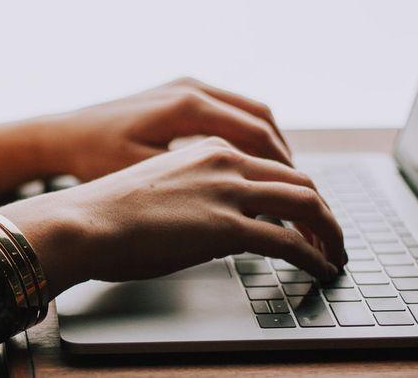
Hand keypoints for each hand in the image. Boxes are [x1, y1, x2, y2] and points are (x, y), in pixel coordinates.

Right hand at [0, 137, 345, 294]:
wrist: (82, 221)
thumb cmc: (105, 211)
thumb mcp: (157, 186)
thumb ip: (192, 192)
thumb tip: (208, 221)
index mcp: (207, 147)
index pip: (271, 163)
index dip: (296, 190)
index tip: (305, 213)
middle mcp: (224, 160)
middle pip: (299, 179)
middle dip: (323, 211)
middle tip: (331, 235)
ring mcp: (228, 191)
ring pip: (306, 204)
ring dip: (329, 232)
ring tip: (335, 254)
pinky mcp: (227, 227)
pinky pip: (289, 241)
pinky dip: (314, 256)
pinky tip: (320, 269)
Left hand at [34, 77, 291, 181]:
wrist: (61, 135)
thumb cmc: (94, 158)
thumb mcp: (145, 175)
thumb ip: (194, 183)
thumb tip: (241, 201)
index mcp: (187, 106)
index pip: (256, 135)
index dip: (282, 168)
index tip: (298, 195)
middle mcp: (191, 88)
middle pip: (261, 118)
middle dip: (283, 156)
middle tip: (299, 189)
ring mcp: (186, 86)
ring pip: (249, 111)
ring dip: (269, 143)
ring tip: (281, 178)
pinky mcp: (179, 92)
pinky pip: (229, 109)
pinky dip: (247, 133)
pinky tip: (249, 162)